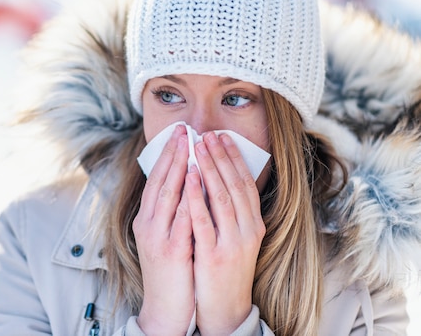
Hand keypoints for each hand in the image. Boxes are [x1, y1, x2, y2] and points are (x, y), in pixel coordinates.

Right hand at [133, 124, 195, 334]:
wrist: (165, 308)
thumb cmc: (171, 270)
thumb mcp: (166, 236)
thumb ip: (172, 211)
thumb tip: (185, 182)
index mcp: (146, 219)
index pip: (156, 179)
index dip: (167, 155)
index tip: (178, 133)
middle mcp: (147, 224)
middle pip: (160, 181)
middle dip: (173, 154)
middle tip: (184, 129)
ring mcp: (157, 237)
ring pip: (167, 195)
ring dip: (180, 169)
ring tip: (191, 146)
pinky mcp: (171, 251)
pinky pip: (180, 220)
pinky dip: (187, 199)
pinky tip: (196, 182)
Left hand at [185, 132, 264, 335]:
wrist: (226, 308)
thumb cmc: (227, 268)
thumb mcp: (237, 238)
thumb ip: (232, 212)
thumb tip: (218, 178)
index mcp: (254, 225)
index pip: (246, 183)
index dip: (235, 158)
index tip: (223, 136)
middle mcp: (248, 231)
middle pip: (235, 185)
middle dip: (221, 157)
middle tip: (208, 134)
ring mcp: (231, 243)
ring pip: (222, 198)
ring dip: (210, 169)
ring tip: (199, 146)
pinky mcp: (213, 256)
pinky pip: (203, 220)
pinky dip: (196, 196)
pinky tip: (189, 177)